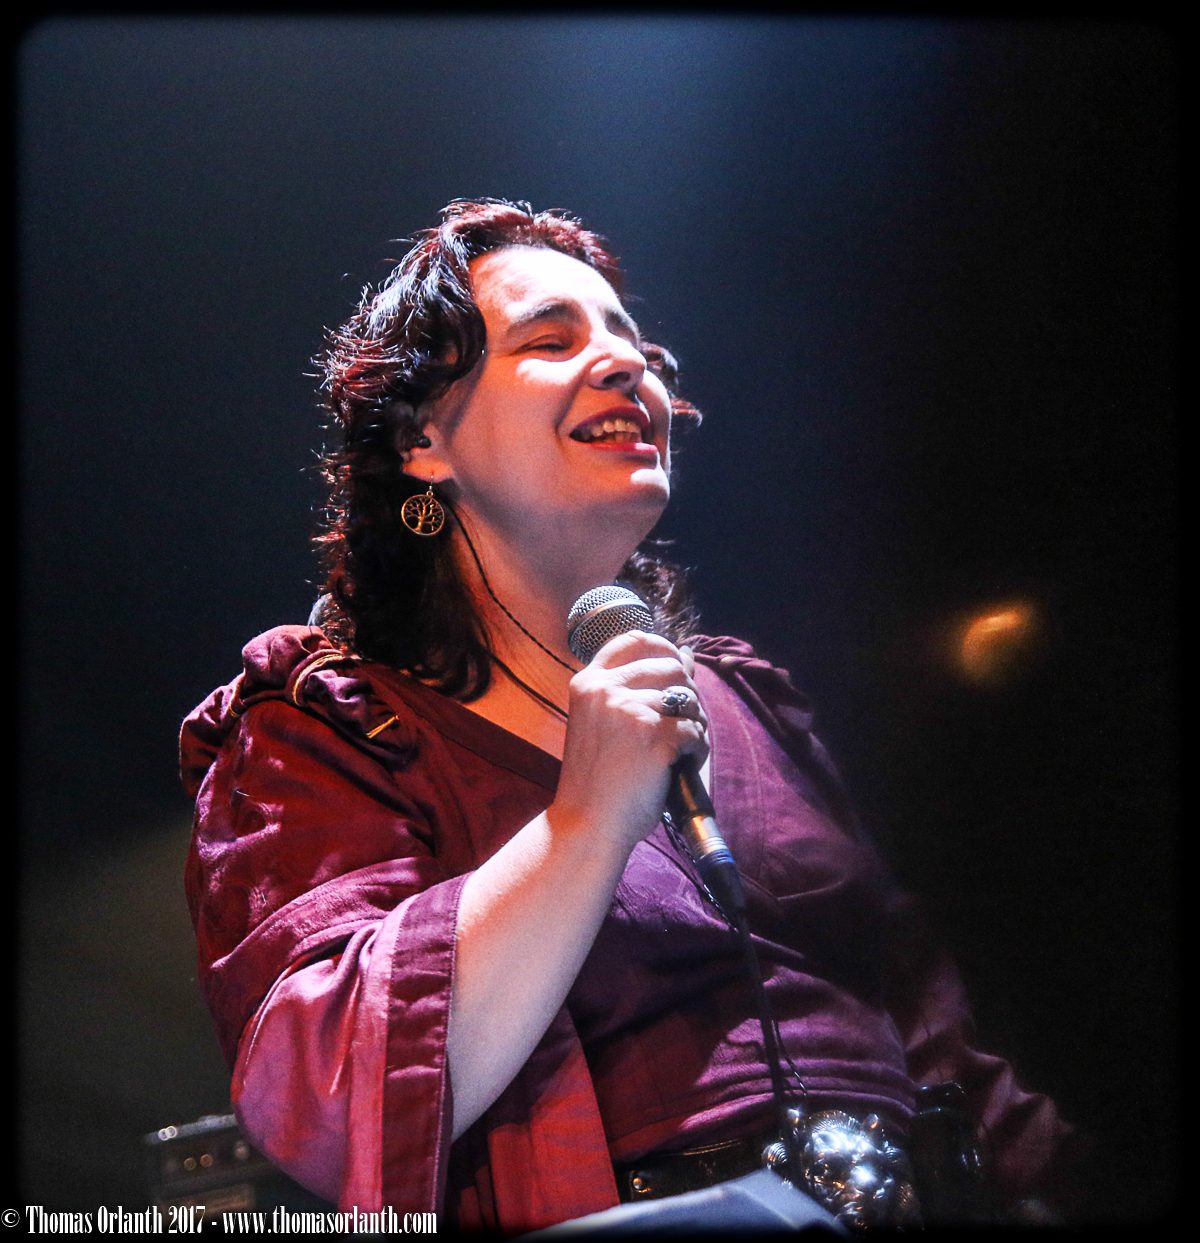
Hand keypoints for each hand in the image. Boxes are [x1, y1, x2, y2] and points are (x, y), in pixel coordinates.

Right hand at [551, 631, 707, 854]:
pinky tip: (682, 766)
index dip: (664, 647)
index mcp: (589, 682)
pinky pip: (694, 731)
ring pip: (688, 700)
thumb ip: (641, 686)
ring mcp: (628, 710)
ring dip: (695, 725)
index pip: (635, 639)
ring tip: (681, 750)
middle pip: (671, 667)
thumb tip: (687, 652)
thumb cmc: (599, 779)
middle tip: (682, 726)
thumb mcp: (608, 722)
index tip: (676, 667)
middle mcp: (605, 689)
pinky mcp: (652, 736)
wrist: (586, 824)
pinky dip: (697, 750)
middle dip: (688, 695)